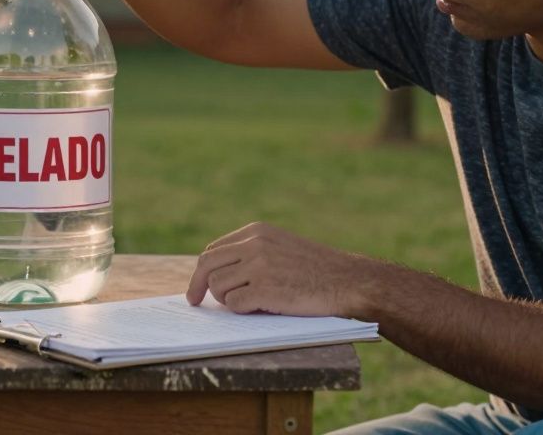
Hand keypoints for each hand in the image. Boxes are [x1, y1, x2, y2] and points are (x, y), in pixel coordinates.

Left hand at [186, 222, 374, 317]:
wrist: (348, 281)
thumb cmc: (316, 270)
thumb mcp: (281, 247)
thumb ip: (252, 252)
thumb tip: (216, 275)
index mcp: (257, 231)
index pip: (214, 250)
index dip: (203, 270)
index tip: (198, 287)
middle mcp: (254, 244)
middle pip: (207, 265)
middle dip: (197, 285)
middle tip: (195, 301)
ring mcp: (259, 265)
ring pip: (218, 287)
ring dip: (228, 301)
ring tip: (251, 303)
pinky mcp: (265, 288)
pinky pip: (233, 304)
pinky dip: (242, 311)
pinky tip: (262, 308)